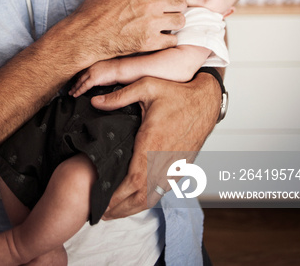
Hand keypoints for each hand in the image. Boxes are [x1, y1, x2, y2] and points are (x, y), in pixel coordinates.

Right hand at [66, 0, 206, 66]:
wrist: (85, 35)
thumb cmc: (96, 9)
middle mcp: (149, 2)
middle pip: (181, 1)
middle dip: (180, 5)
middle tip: (172, 9)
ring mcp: (150, 22)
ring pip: (180, 20)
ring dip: (176, 21)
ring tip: (166, 23)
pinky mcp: (149, 42)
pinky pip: (172, 39)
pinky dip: (169, 39)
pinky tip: (160, 38)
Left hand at [70, 60, 119, 96]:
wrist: (120, 68)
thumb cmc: (116, 70)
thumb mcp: (105, 71)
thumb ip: (98, 75)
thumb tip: (96, 81)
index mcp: (94, 64)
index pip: (83, 72)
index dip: (78, 78)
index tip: (75, 82)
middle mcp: (91, 67)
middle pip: (80, 76)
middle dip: (75, 83)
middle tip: (71, 89)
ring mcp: (91, 72)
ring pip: (80, 81)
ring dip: (75, 88)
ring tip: (71, 93)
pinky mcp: (93, 78)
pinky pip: (84, 86)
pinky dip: (79, 91)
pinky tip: (76, 95)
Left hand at [90, 73, 220, 217]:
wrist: (205, 102)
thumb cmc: (177, 93)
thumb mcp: (146, 87)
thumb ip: (119, 96)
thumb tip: (94, 101)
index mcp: (152, 143)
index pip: (132, 181)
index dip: (116, 196)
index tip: (101, 201)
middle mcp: (164, 160)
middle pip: (140, 196)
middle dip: (120, 208)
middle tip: (101, 213)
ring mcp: (174, 167)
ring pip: (152, 197)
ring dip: (133, 208)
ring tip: (114, 212)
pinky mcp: (181, 168)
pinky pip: (162, 191)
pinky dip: (147, 200)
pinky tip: (136, 200)